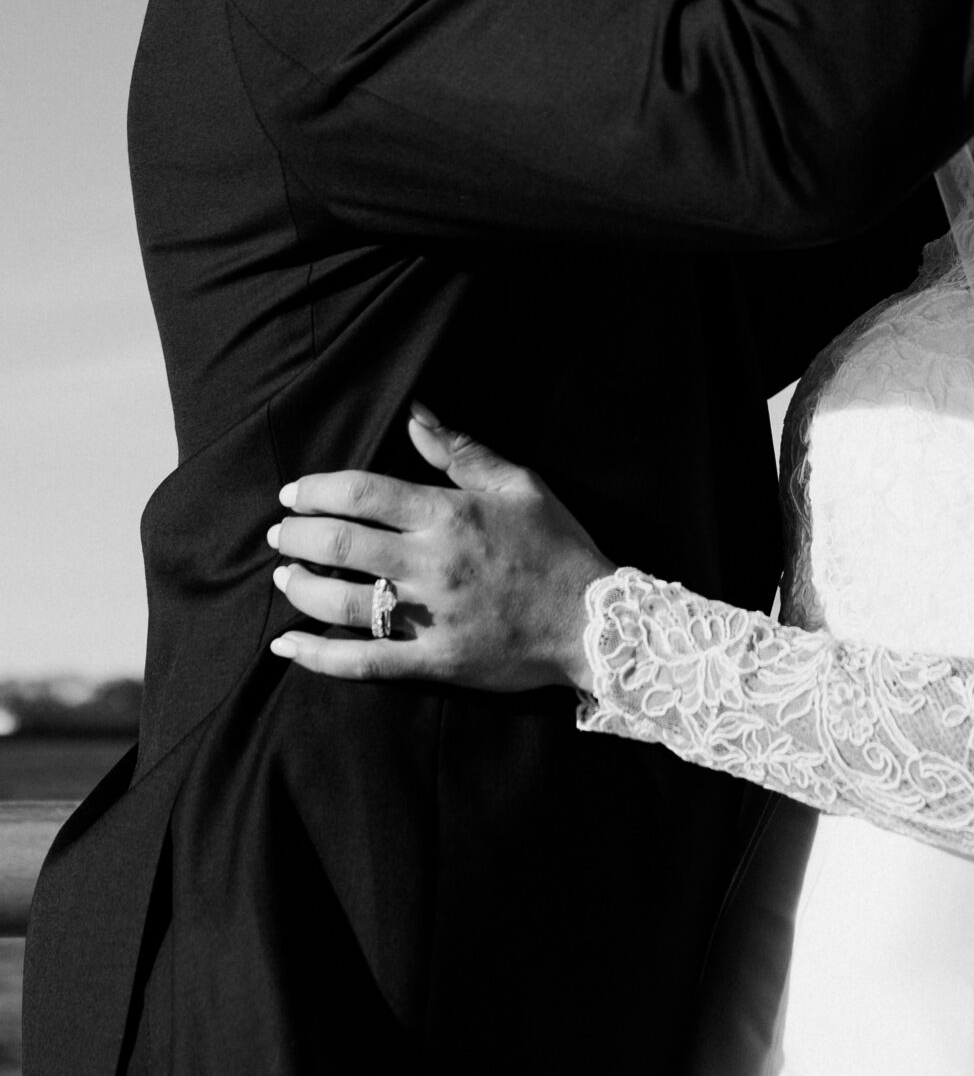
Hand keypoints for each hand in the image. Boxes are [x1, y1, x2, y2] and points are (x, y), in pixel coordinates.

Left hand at [267, 405, 611, 691]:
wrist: (593, 621)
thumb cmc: (557, 545)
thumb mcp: (520, 484)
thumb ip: (461, 450)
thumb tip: (415, 413)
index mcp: (451, 515)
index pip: (362, 494)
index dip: (316, 490)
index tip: (294, 493)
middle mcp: (433, 564)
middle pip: (339, 545)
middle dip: (296, 536)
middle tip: (278, 533)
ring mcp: (430, 617)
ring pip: (340, 602)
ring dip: (300, 587)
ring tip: (283, 577)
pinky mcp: (432, 662)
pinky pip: (361, 662)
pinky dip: (317, 656)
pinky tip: (287, 646)